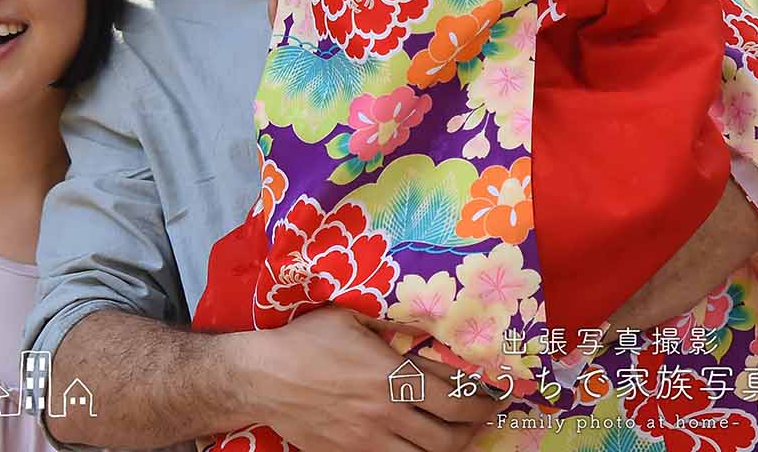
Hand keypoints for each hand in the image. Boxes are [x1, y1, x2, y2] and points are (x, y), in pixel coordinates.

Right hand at [234, 307, 506, 451]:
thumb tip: (427, 325)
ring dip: (451, 447)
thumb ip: (390, 326)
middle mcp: (386, 412)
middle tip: (482, 415)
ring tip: (456, 434)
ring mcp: (368, 440)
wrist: (261, 377)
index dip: (483, 398)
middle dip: (476, 427)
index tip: (496, 394)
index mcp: (390, 374)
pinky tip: (419, 446)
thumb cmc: (304, 340)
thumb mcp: (350, 318)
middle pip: (452, 435)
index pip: (455, 395)